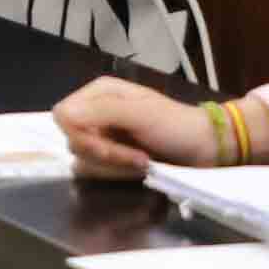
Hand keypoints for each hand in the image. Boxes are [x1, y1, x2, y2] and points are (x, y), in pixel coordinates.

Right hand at [54, 75, 231, 180]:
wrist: (205, 149)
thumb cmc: (177, 126)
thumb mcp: (141, 114)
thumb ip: (102, 111)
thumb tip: (63, 114)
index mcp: (99, 94)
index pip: (63, 115)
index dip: (80, 135)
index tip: (107, 145)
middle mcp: (96, 114)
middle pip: (73, 142)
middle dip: (106, 154)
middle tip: (137, 155)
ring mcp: (103, 138)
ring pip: (84, 161)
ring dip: (115, 166)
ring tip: (144, 161)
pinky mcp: (111, 159)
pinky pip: (96, 173)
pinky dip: (118, 174)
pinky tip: (140, 169)